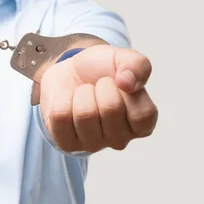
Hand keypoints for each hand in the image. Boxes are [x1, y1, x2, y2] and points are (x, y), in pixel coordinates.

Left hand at [39, 45, 157, 153]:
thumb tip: (127, 83)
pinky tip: (68, 102)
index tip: (118, 81)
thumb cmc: (101, 70)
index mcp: (142, 124)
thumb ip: (137, 65)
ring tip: (82, 94)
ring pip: (84, 114)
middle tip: (97, 86)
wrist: (69, 71)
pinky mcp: (67, 144)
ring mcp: (93, 145)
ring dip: (80, 93)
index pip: (142, 114)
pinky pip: (60, 117)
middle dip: (100, 86)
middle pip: (110, 109)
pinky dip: (61, 99)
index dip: (126, 90)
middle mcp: (120, 140)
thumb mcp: (123, 58)